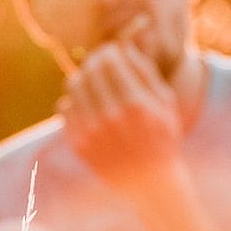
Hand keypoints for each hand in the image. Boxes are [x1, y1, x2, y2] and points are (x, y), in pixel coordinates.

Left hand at [58, 18, 182, 191]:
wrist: (150, 183)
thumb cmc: (163, 137)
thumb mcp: (164, 102)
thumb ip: (144, 71)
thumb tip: (123, 47)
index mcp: (135, 105)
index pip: (109, 60)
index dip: (109, 51)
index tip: (112, 52)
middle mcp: (110, 118)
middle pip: (89, 70)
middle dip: (95, 62)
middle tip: (102, 64)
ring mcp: (91, 133)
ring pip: (73, 86)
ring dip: (83, 79)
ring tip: (95, 84)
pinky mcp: (78, 144)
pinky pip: (65, 108)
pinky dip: (75, 102)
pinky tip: (90, 106)